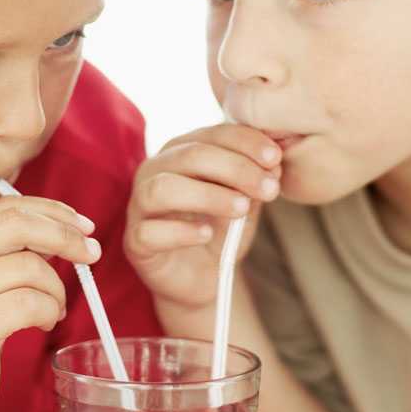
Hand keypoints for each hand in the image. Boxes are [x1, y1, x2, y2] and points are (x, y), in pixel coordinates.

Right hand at [0, 195, 100, 411]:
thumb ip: (6, 247)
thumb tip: (66, 227)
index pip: (8, 206)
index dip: (53, 211)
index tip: (83, 225)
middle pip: (20, 225)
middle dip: (66, 236)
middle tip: (91, 253)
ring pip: (31, 267)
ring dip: (58, 288)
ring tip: (54, 307)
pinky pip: (31, 304)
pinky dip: (50, 311)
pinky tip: (44, 322)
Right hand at [125, 124, 281, 309]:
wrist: (204, 277)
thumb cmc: (221, 229)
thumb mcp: (245, 200)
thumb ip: (255, 180)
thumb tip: (274, 164)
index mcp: (182, 151)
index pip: (212, 134)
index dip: (245, 142)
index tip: (275, 159)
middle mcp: (156, 171)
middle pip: (189, 155)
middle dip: (235, 168)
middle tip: (268, 188)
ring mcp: (140, 205)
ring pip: (164, 188)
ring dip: (207, 195)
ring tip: (241, 209)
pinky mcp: (135, 241)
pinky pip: (149, 231)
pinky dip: (181, 231)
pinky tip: (207, 234)